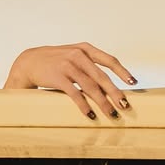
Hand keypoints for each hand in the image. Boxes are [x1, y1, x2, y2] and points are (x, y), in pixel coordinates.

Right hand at [2, 41, 137, 118]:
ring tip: (111, 114)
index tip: (133, 83)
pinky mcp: (58, 77)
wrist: (30, 61)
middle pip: (102, 76)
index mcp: (85, 48)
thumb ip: (90, 64)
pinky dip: (84, 105)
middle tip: (125, 105)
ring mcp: (68, 66)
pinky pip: (74, 93)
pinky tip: (90, 115)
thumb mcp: (74, 55)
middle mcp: (79, 55)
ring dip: (102, 103)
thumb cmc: (56, 61)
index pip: (109, 60)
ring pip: (91, 86)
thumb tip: (110, 82)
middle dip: (115, 92)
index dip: (122, 71)